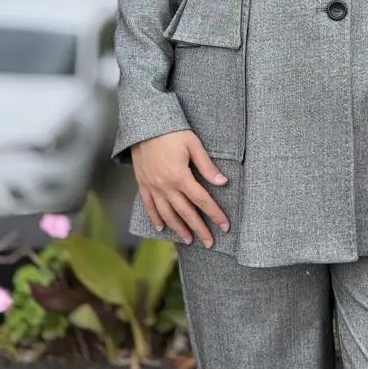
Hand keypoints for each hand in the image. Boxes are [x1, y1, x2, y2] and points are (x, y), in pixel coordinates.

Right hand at [132, 130, 231, 247]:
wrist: (144, 125)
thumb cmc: (172, 131)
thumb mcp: (194, 145)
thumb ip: (207, 166)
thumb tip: (223, 182)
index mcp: (180, 176)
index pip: (202, 200)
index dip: (215, 214)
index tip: (225, 226)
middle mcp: (165, 186)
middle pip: (186, 212)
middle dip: (199, 229)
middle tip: (209, 243)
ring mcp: (152, 187)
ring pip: (167, 213)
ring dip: (179, 228)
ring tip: (189, 240)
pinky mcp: (142, 184)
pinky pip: (149, 206)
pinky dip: (156, 218)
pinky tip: (162, 227)